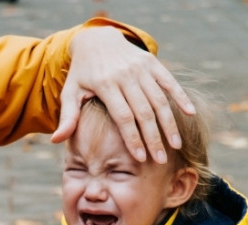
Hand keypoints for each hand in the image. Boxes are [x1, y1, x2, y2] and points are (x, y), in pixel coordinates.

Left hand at [53, 26, 193, 163]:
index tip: (141, 158)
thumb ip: (67, 117)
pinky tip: (190, 114)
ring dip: (169, 123)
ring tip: (176, 146)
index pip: (123, 117)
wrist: (97, 40)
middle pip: (143, 112)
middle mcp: (125, 76)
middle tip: (161, 161)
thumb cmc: (82, 74)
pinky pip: (169, 81)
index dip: (133, 139)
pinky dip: (181, 97)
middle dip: (154, 138)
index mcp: (105, 85)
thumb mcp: (70, 93)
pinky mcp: (152, 62)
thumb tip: (57, 141)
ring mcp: (140, 68)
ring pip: (159, 99)